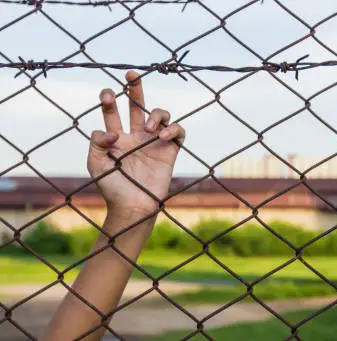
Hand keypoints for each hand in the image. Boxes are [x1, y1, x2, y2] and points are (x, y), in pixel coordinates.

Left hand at [87, 71, 184, 214]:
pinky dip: (174, 128)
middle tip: (130, 74)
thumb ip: (97, 142)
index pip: (112, 112)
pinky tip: (163, 136)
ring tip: (149, 128)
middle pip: (137, 105)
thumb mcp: (95, 164)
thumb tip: (111, 130)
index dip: (109, 100)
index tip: (107, 94)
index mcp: (116, 137)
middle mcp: (136, 135)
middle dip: (134, 88)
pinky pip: (178, 130)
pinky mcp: (170, 150)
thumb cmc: (111, 187)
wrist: (133, 206)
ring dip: (156, 114)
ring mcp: (154, 141)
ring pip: (160, 115)